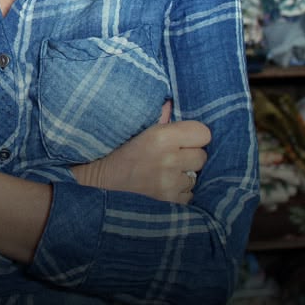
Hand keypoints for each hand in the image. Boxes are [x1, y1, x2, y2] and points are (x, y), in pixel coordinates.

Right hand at [71, 101, 208, 203]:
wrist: (100, 176)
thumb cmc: (119, 148)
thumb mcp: (140, 128)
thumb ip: (161, 117)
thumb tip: (173, 104)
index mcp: (163, 136)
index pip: (204, 134)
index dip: (195, 136)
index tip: (184, 139)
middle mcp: (170, 159)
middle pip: (202, 157)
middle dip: (190, 156)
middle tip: (173, 155)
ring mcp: (170, 182)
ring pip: (196, 177)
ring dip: (184, 174)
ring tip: (165, 171)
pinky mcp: (169, 200)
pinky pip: (189, 194)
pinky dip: (179, 191)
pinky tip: (163, 184)